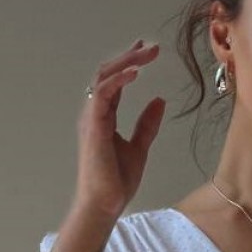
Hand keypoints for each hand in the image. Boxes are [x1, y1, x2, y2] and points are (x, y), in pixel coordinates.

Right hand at [73, 38, 165, 219]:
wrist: (104, 204)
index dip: (128, 64)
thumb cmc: (116, 182)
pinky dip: (119, 80)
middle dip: (129, 57)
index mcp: (103, 117)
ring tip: (147, 53)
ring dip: (126, 62)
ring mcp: (91, 118)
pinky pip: (103, 93)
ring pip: (104, 78)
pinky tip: (136, 72)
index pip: (114, 82)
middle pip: (108, 74)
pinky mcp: (93, 125)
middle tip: (152, 47)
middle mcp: (94, 113)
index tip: (145, 50)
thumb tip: (159, 101)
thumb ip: (147, 124)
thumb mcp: (139, 148)